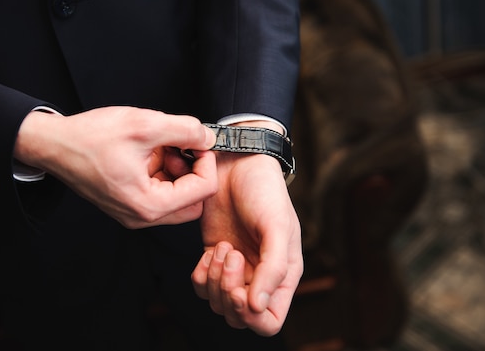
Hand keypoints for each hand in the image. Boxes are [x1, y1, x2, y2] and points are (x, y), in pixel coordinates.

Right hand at [13, 106, 217, 227]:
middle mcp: (143, 216)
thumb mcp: (145, 125)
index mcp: (149, 205)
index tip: (197, 140)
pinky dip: (163, 171)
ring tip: (160, 146)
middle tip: (181, 147)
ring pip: (178, 196)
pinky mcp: (129, 202)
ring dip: (178, 169)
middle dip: (194, 170)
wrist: (54, 144)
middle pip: (195, 200)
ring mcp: (135, 211)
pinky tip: (150, 151)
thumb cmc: (89, 138)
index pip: (204, 190)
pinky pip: (160, 192)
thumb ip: (185, 130)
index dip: (206, 160)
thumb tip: (208, 136)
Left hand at [191, 151, 302, 335]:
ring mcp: (235, 268)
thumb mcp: (277, 227)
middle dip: (229, 293)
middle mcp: (259, 277)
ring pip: (216, 303)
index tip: (242, 290)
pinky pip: (201, 284)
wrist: (238, 163)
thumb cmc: (264, 191)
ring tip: (223, 247)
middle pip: (238, 317)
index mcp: (283, 276)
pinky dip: (201, 274)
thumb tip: (257, 307)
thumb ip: (273, 268)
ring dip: (215, 280)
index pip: (269, 322)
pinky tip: (209, 252)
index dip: (252, 317)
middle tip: (232, 254)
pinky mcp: (213, 255)